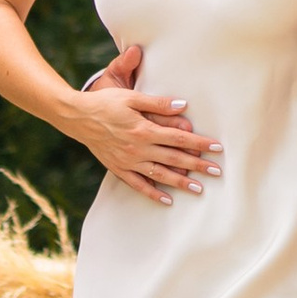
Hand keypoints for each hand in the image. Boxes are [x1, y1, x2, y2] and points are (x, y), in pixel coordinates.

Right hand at [77, 47, 220, 205]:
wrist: (78, 117)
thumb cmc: (106, 103)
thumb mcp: (131, 97)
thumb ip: (158, 103)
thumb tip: (183, 106)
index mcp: (144, 130)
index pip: (179, 139)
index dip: (200, 143)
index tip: (217, 148)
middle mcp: (138, 149)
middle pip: (174, 159)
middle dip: (197, 165)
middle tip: (217, 171)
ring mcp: (129, 161)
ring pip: (160, 175)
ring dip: (180, 182)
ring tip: (199, 189)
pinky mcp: (119, 169)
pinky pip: (139, 185)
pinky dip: (153, 193)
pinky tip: (167, 200)